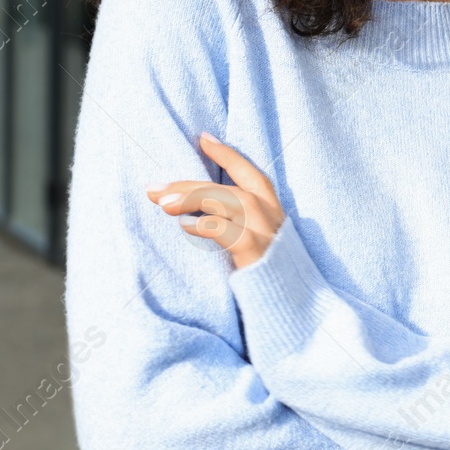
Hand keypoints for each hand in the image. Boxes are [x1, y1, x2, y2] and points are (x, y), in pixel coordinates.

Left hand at [148, 133, 285, 270]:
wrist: (295, 312)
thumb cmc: (268, 280)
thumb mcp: (258, 244)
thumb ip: (237, 225)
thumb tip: (196, 210)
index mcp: (274, 212)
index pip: (251, 174)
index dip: (228, 154)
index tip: (202, 137)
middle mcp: (273, 219)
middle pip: (230, 189)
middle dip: (191, 184)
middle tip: (155, 188)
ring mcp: (268, 236)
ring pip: (230, 203)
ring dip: (194, 199)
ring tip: (162, 203)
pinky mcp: (259, 258)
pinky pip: (231, 234)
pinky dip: (207, 227)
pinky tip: (185, 226)